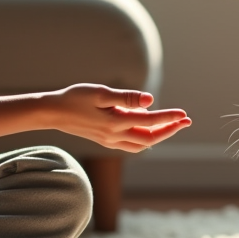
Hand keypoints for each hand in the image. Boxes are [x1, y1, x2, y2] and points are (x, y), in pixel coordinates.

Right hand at [48, 84, 190, 151]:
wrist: (52, 112)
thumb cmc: (74, 98)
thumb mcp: (101, 92)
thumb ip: (126, 98)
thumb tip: (150, 101)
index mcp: (115, 123)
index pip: (150, 122)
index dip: (169, 118)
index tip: (184, 114)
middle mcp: (114, 136)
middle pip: (150, 139)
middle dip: (170, 130)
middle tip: (185, 120)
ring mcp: (109, 141)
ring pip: (141, 144)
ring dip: (159, 136)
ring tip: (172, 125)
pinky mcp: (105, 140)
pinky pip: (131, 145)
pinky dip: (144, 138)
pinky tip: (148, 129)